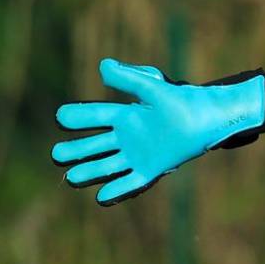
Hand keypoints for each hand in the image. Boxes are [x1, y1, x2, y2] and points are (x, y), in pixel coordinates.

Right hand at [52, 58, 264, 204]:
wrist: (209, 119)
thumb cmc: (183, 100)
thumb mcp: (153, 87)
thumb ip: (128, 78)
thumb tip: (102, 66)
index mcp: (126, 115)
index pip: (95, 116)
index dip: (78, 117)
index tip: (60, 117)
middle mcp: (128, 135)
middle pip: (95, 145)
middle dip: (75, 150)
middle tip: (56, 155)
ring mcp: (139, 153)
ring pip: (108, 165)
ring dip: (90, 171)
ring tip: (70, 177)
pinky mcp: (152, 168)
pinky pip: (131, 181)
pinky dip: (117, 189)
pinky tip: (101, 197)